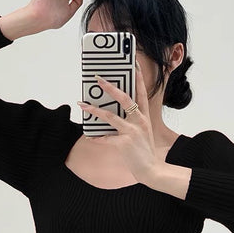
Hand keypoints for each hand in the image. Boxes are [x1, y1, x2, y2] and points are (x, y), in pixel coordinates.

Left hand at [77, 62, 159, 184]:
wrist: (151, 169)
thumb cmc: (144, 151)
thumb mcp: (142, 132)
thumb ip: (132, 121)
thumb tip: (113, 113)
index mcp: (144, 116)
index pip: (142, 92)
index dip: (138, 77)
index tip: (133, 63)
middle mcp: (139, 121)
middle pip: (125, 98)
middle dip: (110, 88)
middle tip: (98, 79)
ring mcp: (132, 131)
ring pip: (110, 116)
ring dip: (94, 110)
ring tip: (82, 104)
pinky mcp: (125, 143)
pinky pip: (106, 138)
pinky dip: (96, 137)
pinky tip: (88, 136)